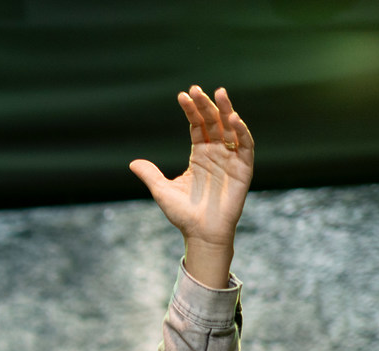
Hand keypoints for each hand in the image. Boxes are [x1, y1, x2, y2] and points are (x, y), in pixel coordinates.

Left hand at [129, 86, 253, 287]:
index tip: (182, 96)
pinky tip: (232, 118)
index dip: (191, 111)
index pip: (197, 127)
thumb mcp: (162, 191)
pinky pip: (245, 145)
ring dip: (226, 110)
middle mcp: (216, 153)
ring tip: (219, 93)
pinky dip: (241, 131)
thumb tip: (132, 163)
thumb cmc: (184, 215)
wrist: (201, 234)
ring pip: (231, 128)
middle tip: (197, 89)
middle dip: (206, 105)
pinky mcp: (244, 168)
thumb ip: (150, 174)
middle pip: (213, 122)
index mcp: (199, 155)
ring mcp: (231, 159)